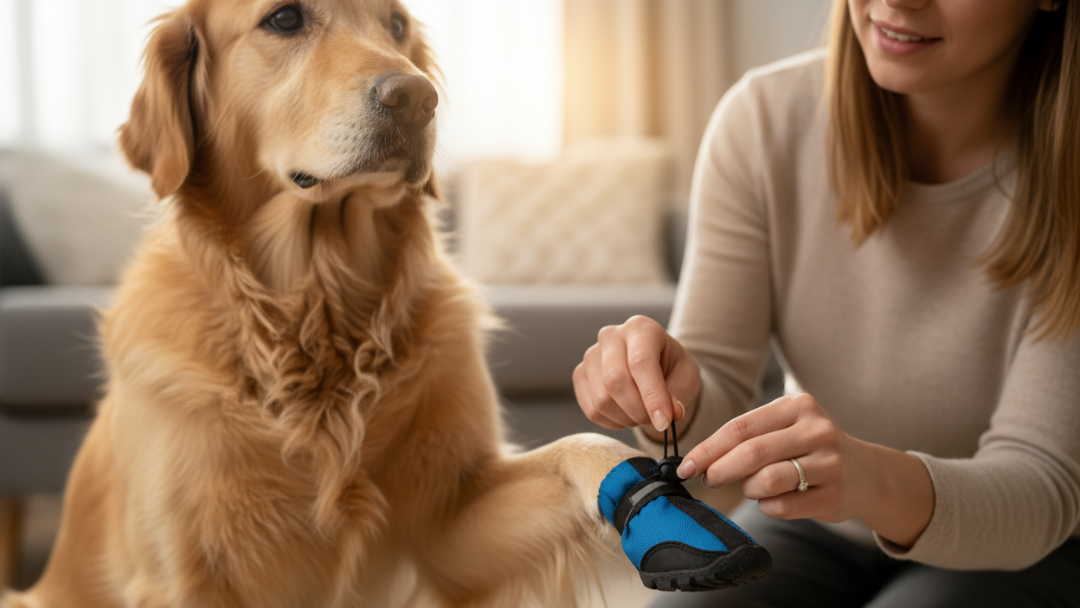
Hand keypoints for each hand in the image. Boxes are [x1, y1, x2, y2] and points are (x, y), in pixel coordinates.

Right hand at [573, 316, 700, 438]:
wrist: (654, 365)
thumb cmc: (672, 367)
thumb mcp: (687, 375)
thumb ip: (679, 393)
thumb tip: (670, 413)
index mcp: (640, 327)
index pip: (641, 362)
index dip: (652, 396)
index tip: (664, 421)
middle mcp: (610, 335)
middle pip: (615, 380)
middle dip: (638, 410)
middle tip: (655, 420)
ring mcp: (591, 355)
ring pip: (602, 399)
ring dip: (626, 418)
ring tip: (642, 413)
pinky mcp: (580, 374)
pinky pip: (591, 409)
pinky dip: (612, 421)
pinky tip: (626, 414)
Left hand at [675, 393, 933, 546]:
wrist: (867, 474)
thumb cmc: (810, 450)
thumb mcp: (786, 428)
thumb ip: (748, 437)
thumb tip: (698, 459)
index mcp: (798, 406)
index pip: (740, 427)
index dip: (708, 449)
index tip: (685, 465)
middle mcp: (817, 430)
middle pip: (752, 452)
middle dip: (719, 469)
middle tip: (706, 480)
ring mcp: (829, 463)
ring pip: (766, 481)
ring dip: (747, 489)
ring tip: (750, 488)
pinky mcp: (834, 495)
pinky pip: (783, 506)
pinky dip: (767, 506)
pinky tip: (772, 500)